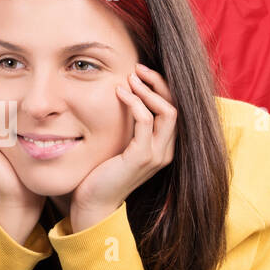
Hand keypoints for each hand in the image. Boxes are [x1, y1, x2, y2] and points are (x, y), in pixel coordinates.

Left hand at [65, 62, 177, 231]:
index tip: (141, 73)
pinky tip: (120, 92)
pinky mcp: (141, 157)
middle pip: (176, 106)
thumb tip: (125, 94)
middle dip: (158, 82)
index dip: (162, 87)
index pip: (174, 109)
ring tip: (130, 77)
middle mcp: (166, 151)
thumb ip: (130, 126)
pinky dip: (135, 102)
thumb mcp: (121, 144)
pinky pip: (145, 121)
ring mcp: (156, 155)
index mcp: (164, 147)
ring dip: (148, 90)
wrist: (93, 202)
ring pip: (167, 111)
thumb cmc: (102, 173)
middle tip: (137, 67)